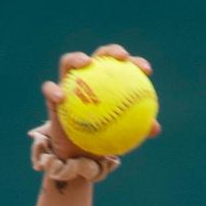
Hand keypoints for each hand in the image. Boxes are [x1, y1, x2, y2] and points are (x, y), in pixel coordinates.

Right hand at [41, 45, 162, 161]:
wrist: (79, 154)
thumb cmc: (103, 140)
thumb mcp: (123, 136)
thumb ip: (138, 129)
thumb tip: (155, 128)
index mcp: (107, 83)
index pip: (122, 67)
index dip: (135, 63)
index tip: (146, 71)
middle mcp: (88, 78)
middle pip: (99, 55)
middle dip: (111, 51)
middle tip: (122, 57)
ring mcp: (69, 84)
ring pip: (69, 62)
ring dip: (77, 58)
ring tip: (85, 63)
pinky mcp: (53, 96)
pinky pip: (50, 90)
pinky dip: (54, 91)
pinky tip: (61, 98)